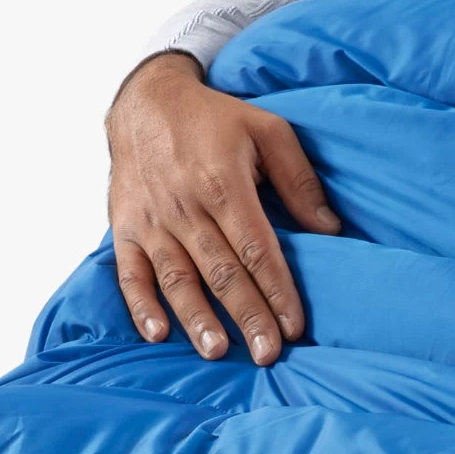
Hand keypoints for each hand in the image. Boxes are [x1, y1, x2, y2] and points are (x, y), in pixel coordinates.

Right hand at [104, 51, 340, 363]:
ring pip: (177, 277)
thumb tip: (330, 229)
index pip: (256, 248)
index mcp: (224, 183)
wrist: (144, 99)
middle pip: (221, 271)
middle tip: (267, 355)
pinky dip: (140, 304)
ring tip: (217, 352)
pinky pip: (129, 272)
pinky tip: (156, 335)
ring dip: (197, 317)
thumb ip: (299, 180)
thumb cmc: (213, 120)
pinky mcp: (124, 227)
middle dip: (246, 316)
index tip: (294, 327)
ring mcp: (152, 220)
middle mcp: (186, 206)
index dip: (276, 290)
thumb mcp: (267, 130)